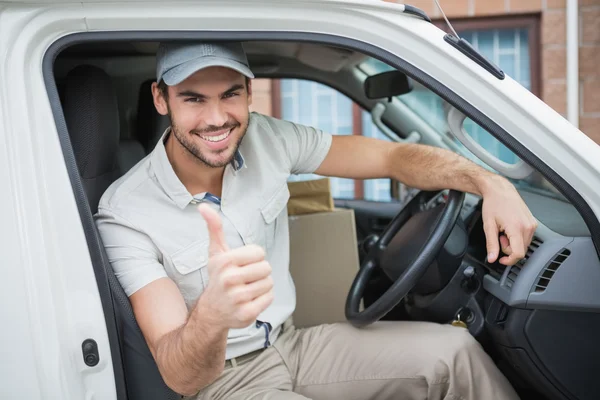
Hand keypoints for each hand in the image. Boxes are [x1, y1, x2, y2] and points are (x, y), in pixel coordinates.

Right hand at [196, 204, 273, 328]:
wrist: (212, 311)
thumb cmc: (218, 277)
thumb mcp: (216, 252)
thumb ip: (214, 228)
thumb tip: (203, 206)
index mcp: (224, 262)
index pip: (259, 253)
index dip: (254, 258)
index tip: (242, 264)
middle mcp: (229, 280)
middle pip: (266, 268)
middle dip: (259, 272)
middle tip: (245, 278)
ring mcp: (238, 298)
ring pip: (269, 283)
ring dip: (261, 286)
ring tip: (247, 289)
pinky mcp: (247, 313)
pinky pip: (269, 298)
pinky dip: (263, 299)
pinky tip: (250, 300)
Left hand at [481, 177, 537, 265]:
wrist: (500, 190)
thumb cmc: (494, 204)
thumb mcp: (488, 226)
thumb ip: (491, 244)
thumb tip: (492, 258)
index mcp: (517, 227)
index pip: (519, 254)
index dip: (509, 260)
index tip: (501, 260)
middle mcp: (528, 226)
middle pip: (521, 250)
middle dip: (508, 248)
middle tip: (499, 237)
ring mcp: (532, 224)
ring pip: (524, 245)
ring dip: (513, 243)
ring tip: (504, 231)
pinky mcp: (533, 222)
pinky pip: (527, 237)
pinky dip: (517, 237)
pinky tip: (509, 228)